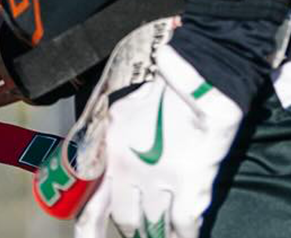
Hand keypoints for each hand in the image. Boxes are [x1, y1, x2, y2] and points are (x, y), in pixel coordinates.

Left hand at [74, 44, 243, 237]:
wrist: (201, 70)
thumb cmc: (165, 89)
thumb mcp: (124, 107)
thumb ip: (111, 134)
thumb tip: (99, 151)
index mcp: (112, 148)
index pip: (93, 199)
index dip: (89, 228)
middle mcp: (130, 165)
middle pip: (125, 217)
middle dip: (132, 230)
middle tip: (139, 232)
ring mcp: (160, 174)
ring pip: (152, 224)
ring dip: (156, 235)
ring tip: (160, 237)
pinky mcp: (191, 179)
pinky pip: (184, 221)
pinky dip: (184, 233)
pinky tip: (185, 235)